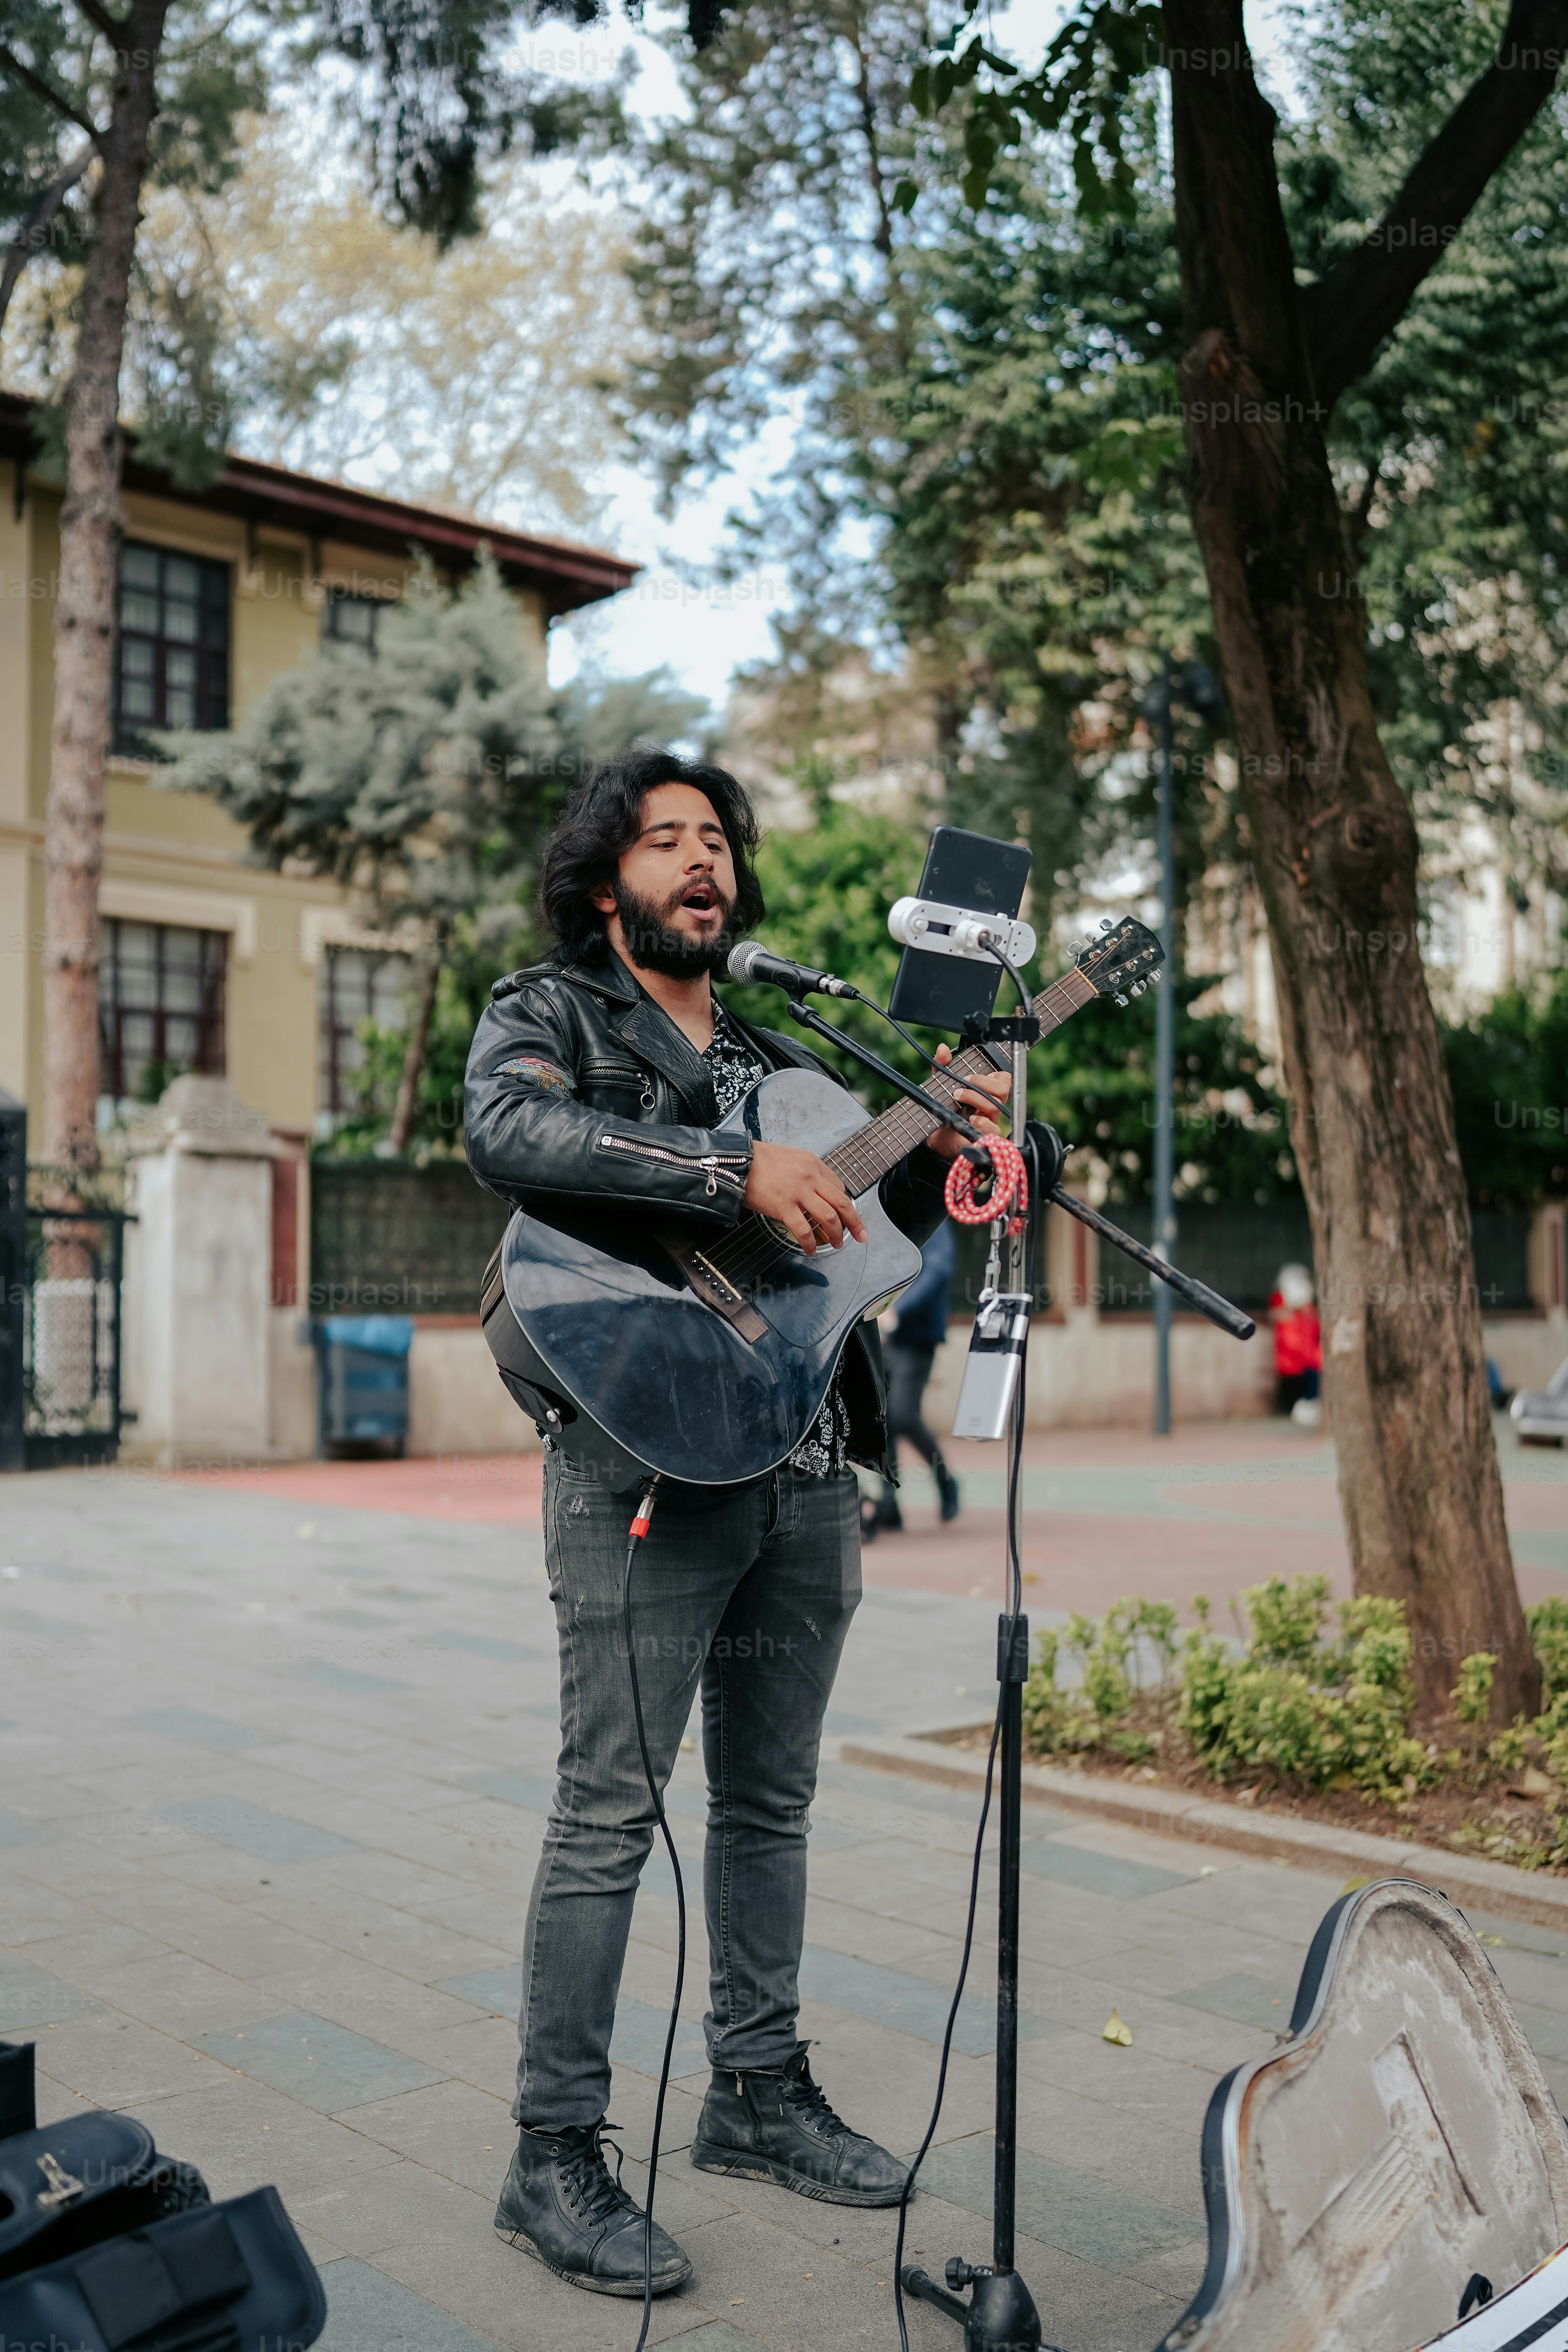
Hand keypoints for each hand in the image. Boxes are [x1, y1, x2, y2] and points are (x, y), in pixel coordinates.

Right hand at [744, 1142, 867, 1253]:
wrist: (736, 1161)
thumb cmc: (758, 1159)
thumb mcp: (790, 1156)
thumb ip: (805, 1171)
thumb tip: (814, 1189)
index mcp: (813, 1163)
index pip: (838, 1187)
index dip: (844, 1205)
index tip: (846, 1215)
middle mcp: (810, 1177)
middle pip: (841, 1202)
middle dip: (855, 1222)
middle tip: (861, 1235)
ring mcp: (798, 1192)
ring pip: (828, 1217)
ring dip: (836, 1234)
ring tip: (836, 1244)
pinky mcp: (784, 1206)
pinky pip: (803, 1230)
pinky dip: (810, 1243)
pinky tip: (812, 1250)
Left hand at [925, 1041, 1010, 1164]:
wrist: (936, 1138)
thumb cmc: (944, 1112)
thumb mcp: (941, 1086)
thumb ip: (942, 1067)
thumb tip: (942, 1049)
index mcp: (986, 1093)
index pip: (1004, 1079)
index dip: (994, 1074)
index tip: (971, 1075)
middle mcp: (991, 1107)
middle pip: (1003, 1089)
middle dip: (982, 1082)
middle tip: (963, 1083)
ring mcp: (990, 1122)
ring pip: (996, 1106)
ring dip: (975, 1098)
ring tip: (957, 1097)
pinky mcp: (984, 1137)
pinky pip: (993, 1129)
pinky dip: (982, 1122)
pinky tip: (970, 1119)